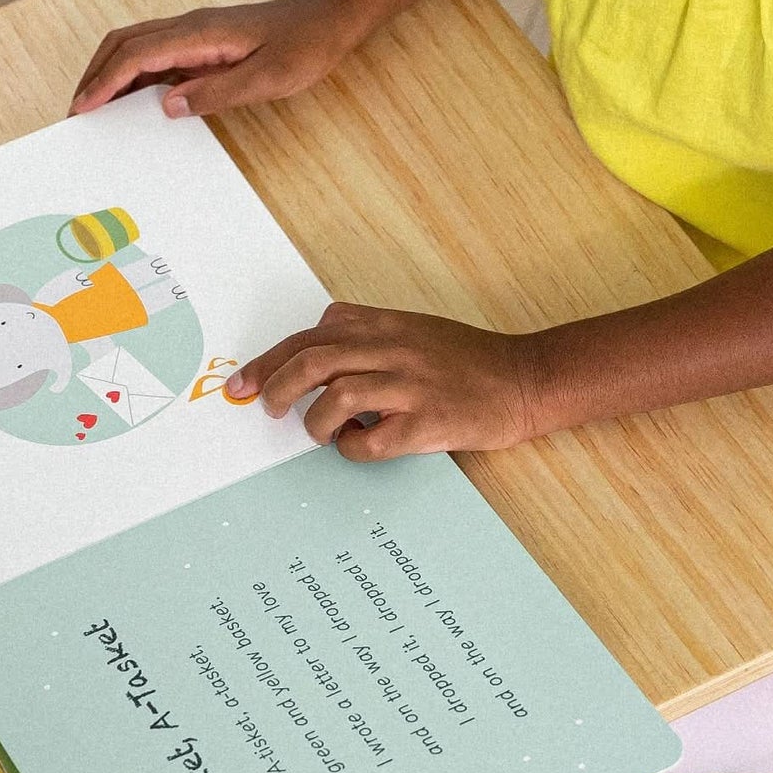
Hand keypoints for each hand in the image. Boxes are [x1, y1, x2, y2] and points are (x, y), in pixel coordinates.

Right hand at [69, 0, 355, 118]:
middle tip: (76, 113)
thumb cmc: (303, 47)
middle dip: (94, 75)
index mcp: (199, 33)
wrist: (328, 19)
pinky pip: (156, 55)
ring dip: (109, 73)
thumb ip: (217, 93)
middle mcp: (189, 27)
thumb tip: (168, 106)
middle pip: (123, 43)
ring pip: (134, 46)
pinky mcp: (201, 42)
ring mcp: (193, 33)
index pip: (137, 54)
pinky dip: (133, 75)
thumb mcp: (267, 79)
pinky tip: (132, 101)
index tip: (82, 108)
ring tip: (94, 109)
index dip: (105, 82)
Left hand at [229, 304, 554, 458]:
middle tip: (264, 408)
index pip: (312, 335)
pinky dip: (351, 448)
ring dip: (314, 421)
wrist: (526, 379)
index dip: (272, 359)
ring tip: (317, 432)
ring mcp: (412, 386)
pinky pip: (371, 439)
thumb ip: (368, 330)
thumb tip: (319, 343)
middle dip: (276, 385)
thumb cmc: (468, 359)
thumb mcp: (414, 328)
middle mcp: (395, 349)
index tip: (246, 381)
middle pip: (314, 360)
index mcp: (387, 325)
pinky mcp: (429, 423)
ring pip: (337, 396)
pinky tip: (356, 446)